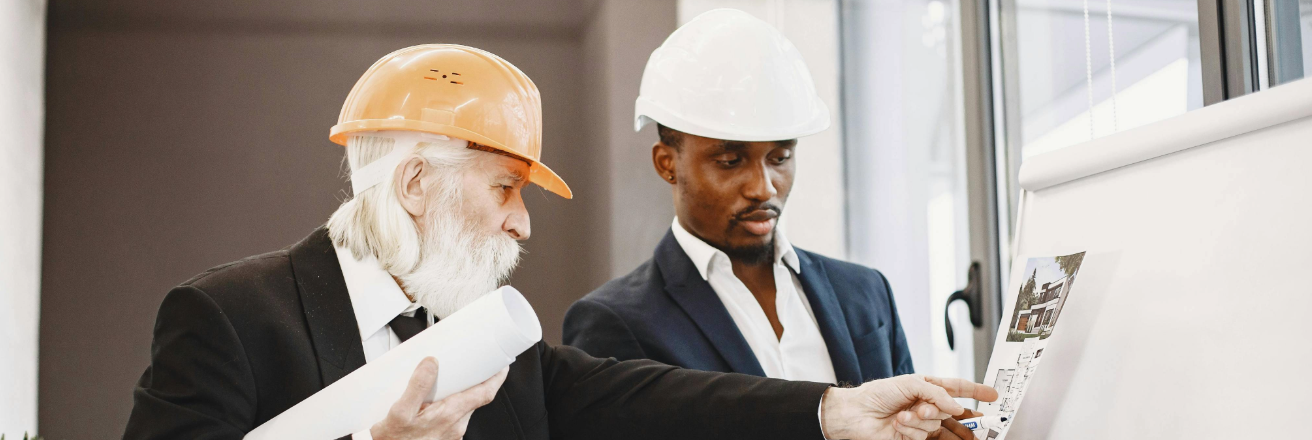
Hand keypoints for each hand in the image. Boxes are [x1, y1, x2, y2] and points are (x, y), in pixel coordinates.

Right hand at [369, 357, 508, 439]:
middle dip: (476, 381)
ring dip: (461, 393)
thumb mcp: (401, 411)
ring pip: (463, 407)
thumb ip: (418, 385)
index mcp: (450, 415)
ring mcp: (450, 433)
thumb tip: (431, 363)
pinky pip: (453, 416)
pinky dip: (450, 404)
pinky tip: (434, 399)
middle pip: (475, 398)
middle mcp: (455, 425)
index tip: (501, 364)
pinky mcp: (442, 436)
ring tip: (450, 378)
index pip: (485, 393)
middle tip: (473, 364)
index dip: (496, 377)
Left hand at [821, 374, 997, 439]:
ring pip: (938, 424)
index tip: (993, 395)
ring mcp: (921, 423)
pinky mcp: (914, 438)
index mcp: (926, 388)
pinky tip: (899, 424)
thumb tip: (957, 407)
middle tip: (944, 412)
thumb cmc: (877, 394)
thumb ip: (938, 394)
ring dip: (922, 419)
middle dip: (949, 413)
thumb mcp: (910, 384)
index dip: (976, 391)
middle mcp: (926, 405)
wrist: (856, 414)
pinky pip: (925, 436)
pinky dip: (912, 429)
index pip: (957, 388)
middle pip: (953, 412)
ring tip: (905, 415)